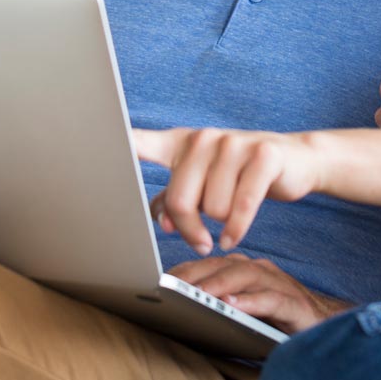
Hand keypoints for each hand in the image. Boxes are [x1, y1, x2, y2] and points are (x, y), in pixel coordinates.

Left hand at [133, 127, 321, 254]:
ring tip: (224, 225)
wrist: (295, 160)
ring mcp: (234, 144)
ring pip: (211, 208)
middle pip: (179, 199)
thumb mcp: (204, 182)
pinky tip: (233, 236)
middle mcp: (204, 139)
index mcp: (182, 144)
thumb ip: (174, 199)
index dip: (115, 146)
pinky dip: (237, 229)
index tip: (85, 139)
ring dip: (218, 227)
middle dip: (188, 228)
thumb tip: (156, 221)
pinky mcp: (263, 156)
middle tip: (197, 240)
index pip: (141, 142)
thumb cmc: (238, 175)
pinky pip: (241, 207)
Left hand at [167, 253, 350, 333]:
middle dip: (196, 275)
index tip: (161, 281)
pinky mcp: (294, 304)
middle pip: (224, 265)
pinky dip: (252, 302)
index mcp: (244, 269)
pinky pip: (271, 299)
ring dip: (220, 285)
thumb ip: (217, 302)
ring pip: (246, 276)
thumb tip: (177, 307)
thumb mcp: (240, 308)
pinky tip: (235, 306)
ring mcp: (278, 284)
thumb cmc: (274, 318)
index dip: (185, 271)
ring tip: (200, 296)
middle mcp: (259, 270)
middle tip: (172, 287)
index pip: (209, 264)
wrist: (321, 326)